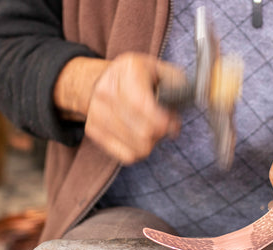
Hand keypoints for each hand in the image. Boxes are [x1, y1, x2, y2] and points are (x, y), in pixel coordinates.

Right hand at [54, 53, 187, 163]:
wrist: (105, 80)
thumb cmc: (142, 77)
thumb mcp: (163, 71)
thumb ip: (177, 86)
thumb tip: (179, 107)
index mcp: (127, 70)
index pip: (142, 106)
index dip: (163, 122)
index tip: (173, 124)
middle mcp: (106, 90)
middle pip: (143, 133)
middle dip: (161, 134)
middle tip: (165, 125)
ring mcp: (96, 111)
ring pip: (137, 149)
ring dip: (152, 143)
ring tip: (152, 129)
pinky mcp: (93, 130)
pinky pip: (126, 156)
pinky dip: (139, 151)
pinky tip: (140, 137)